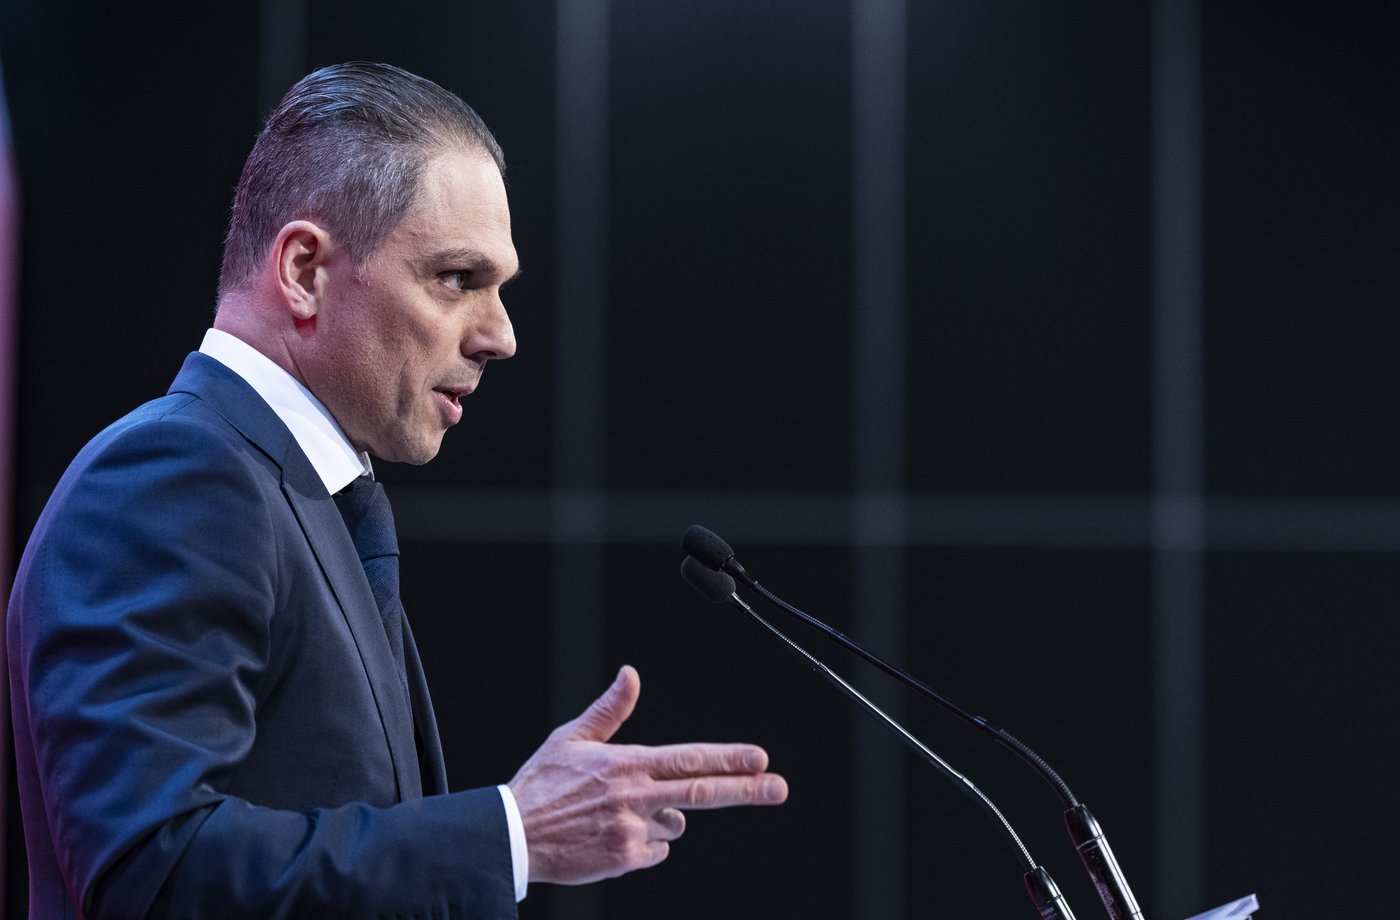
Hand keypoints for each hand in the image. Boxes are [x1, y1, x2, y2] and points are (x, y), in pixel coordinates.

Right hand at [508, 665, 787, 884]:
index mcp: (627, 763)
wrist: (513, 837)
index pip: (689, 758)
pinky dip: (645, 843)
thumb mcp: (571, 737)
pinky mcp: (625, 858)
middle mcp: (635, 796)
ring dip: (662, 817)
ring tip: (618, 812)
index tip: (759, 758)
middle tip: (778, 787)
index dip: (727, 758)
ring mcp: (632, 829)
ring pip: (674, 824)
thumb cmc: (541, 785)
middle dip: (747, 789)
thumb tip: (631, 675)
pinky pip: (655, 850)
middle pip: (703, 792)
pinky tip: (614, 833)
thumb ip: (610, 709)